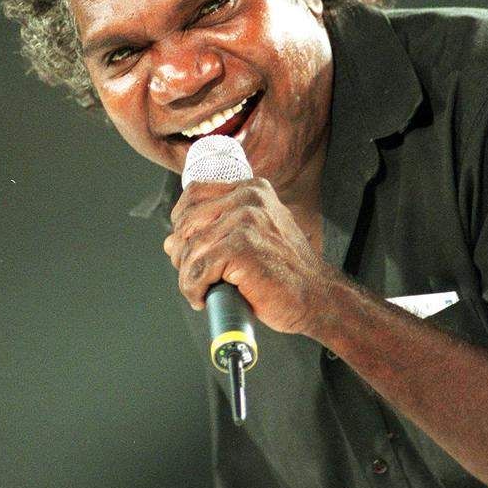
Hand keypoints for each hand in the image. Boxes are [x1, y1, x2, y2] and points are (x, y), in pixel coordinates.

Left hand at [163, 178, 341, 334]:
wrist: (317, 296)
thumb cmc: (287, 271)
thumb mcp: (253, 239)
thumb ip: (216, 232)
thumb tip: (171, 242)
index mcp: (253, 189)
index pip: (196, 193)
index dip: (182, 221)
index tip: (185, 245)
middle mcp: (249, 198)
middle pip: (187, 221)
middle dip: (182, 252)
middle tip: (193, 275)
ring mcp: (246, 221)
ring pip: (190, 248)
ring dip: (187, 276)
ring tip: (200, 290)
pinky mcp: (241, 248)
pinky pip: (198, 269)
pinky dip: (193, 288)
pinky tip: (203, 297)